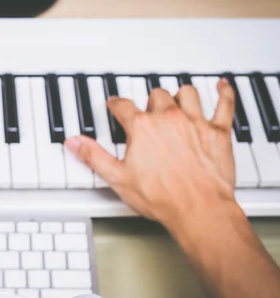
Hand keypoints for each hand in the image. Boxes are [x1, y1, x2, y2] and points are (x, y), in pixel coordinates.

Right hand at [65, 79, 237, 228]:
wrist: (198, 210)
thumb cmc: (161, 197)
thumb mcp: (117, 178)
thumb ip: (93, 155)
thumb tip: (74, 142)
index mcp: (142, 127)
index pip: (123, 106)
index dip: (116, 104)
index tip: (115, 104)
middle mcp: (167, 118)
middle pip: (156, 96)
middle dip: (149, 102)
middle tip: (147, 111)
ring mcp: (194, 122)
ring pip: (186, 94)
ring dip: (180, 96)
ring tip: (176, 100)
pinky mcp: (217, 131)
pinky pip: (224, 104)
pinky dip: (223, 94)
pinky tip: (222, 87)